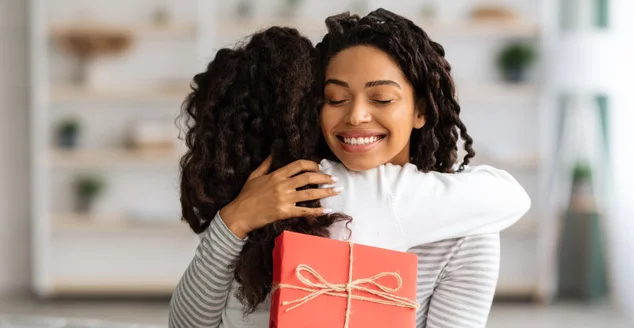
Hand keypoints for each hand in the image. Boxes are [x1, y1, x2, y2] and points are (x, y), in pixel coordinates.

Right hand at [219, 156, 340, 238]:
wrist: (239, 214)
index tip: (320, 167)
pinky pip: (304, 211)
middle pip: (308, 178)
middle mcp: (282, 185)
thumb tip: (273, 153)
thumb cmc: (246, 195)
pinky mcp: (285, 212)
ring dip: (326, 192)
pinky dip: (317, 211)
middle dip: (324, 178)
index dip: (312, 165)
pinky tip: (327, 210)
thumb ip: (266, 164)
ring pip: (310, 194)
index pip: (299, 165)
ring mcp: (284, 199)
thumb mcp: (254, 175)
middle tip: (335, 178)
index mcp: (276, 175)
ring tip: (338, 190)